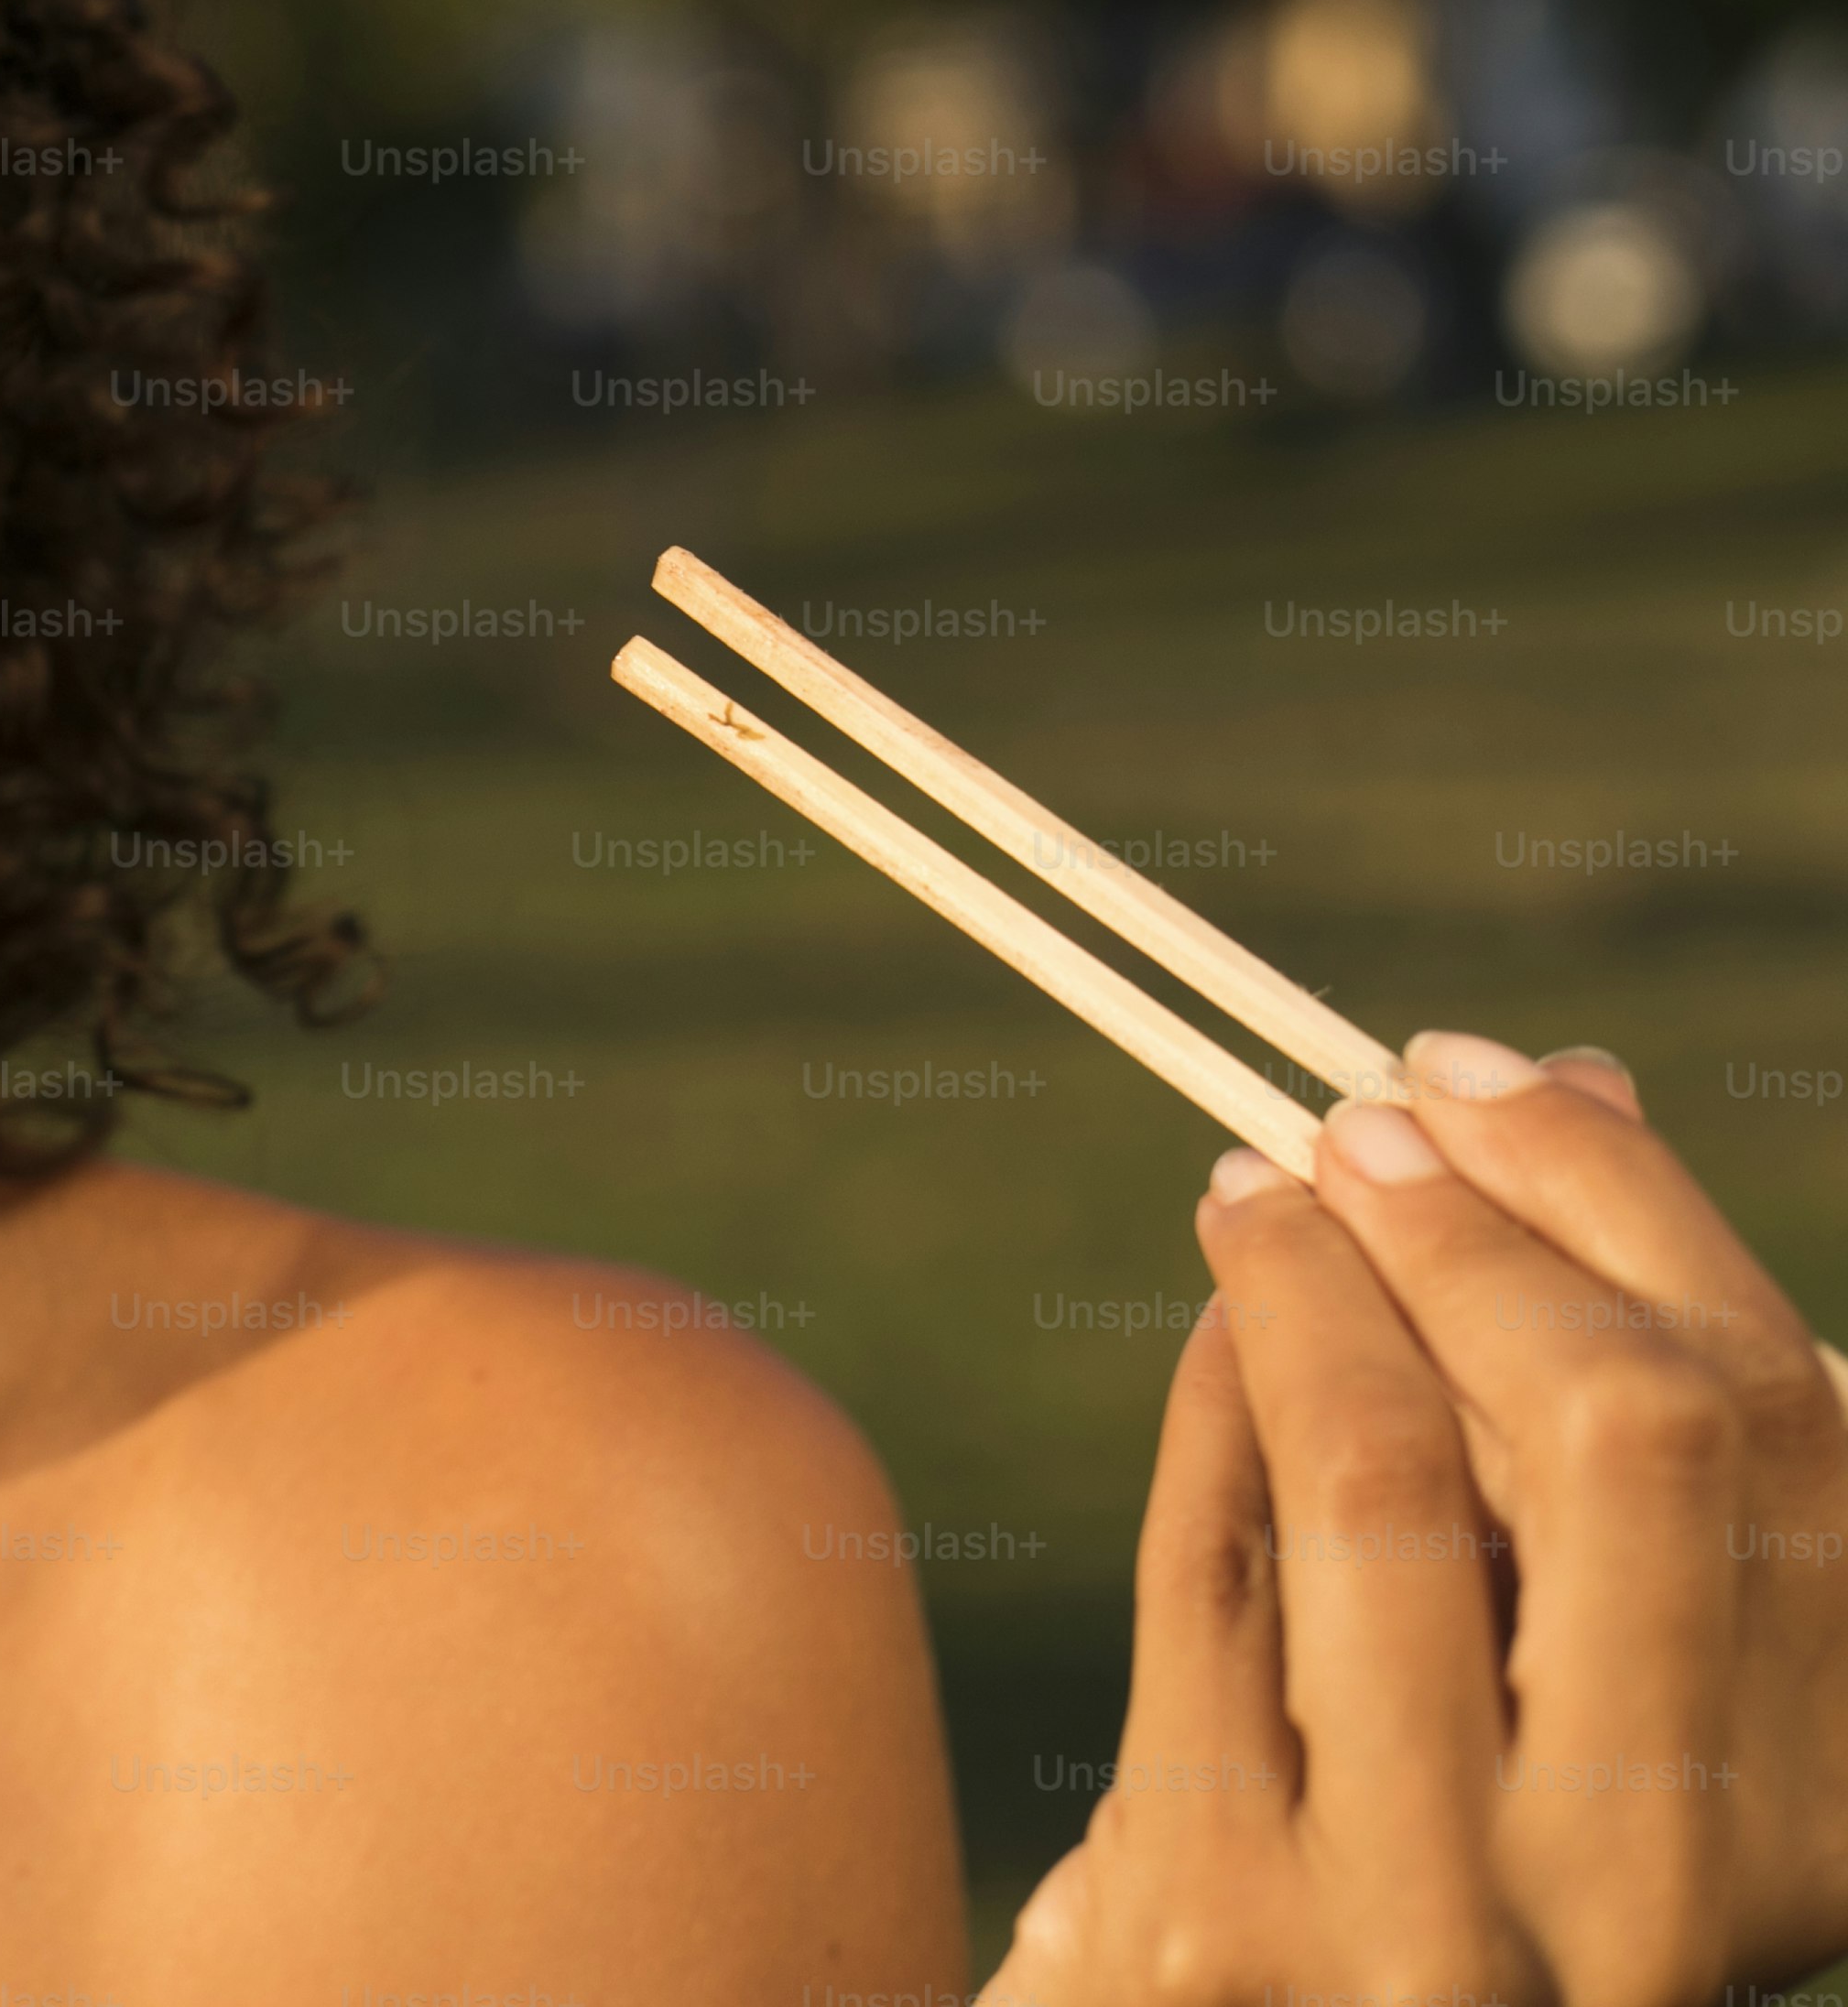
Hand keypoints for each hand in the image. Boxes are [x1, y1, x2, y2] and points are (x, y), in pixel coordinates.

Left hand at [999, 1031, 1847, 2006]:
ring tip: (1258, 1191)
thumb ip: (1624, 1474)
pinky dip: (1215, 1411)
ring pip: (1386, 1477)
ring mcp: (1446, 1915)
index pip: (1782, 1427)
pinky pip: (1218, 1576)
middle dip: (1482, 1229)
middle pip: (1628, 1430)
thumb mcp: (1602, 1708)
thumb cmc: (1459, 1869)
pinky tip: (1216, 1336)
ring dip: (1315, 1286)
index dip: (1639, 1211)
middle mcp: (1669, 1880)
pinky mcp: (1230, 1919)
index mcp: (1825, 1808)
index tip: (1524, 1083)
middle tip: (1368, 1115)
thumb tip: (1574, 1093)